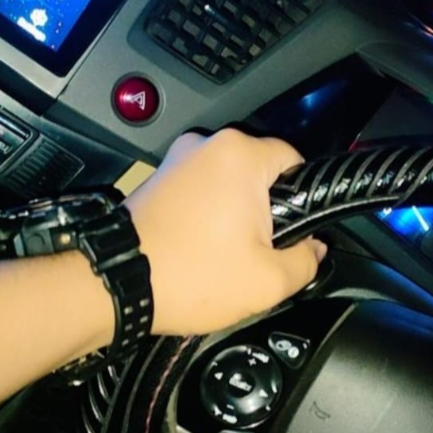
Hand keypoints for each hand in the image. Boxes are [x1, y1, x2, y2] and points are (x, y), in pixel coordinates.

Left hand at [126, 130, 325, 336]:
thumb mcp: (268, 282)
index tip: (297, 230)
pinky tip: (203, 251)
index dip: (304, 200)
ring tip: (226, 256)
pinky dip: (208, 218)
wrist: (117, 285)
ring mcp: (178, 161)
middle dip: (267, 212)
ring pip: (230, 185)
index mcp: (240, 156)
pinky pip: (201, 194)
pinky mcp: (158, 180)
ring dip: (236, 215)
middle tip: (260, 252)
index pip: (295, 161)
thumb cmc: (188, 277)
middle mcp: (207, 146)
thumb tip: (314, 250)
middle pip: (261, 174)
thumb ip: (306, 261)